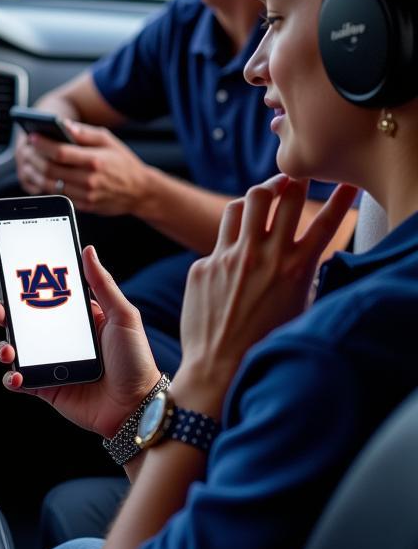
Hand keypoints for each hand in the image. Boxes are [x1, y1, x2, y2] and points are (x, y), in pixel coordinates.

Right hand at [0, 245, 159, 436]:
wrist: (136, 408)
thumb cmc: (136, 360)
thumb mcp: (123, 316)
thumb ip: (103, 284)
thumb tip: (88, 250)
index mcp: (77, 320)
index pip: (46, 298)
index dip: (27, 288)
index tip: (13, 276)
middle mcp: (60, 340)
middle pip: (23, 322)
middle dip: (4, 313)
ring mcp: (51, 364)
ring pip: (15, 350)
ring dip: (3, 346)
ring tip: (9, 349)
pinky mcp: (46, 388)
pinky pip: (19, 381)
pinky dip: (11, 378)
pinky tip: (17, 375)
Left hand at [18, 122, 149, 215]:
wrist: (139, 191)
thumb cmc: (123, 162)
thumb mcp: (108, 141)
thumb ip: (84, 133)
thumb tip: (63, 126)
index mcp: (95, 160)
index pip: (61, 153)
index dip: (43, 145)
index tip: (32, 137)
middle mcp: (89, 179)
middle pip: (51, 170)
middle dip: (34, 158)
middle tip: (27, 150)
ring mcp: (85, 195)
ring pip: (50, 185)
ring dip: (36, 173)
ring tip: (30, 162)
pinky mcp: (83, 206)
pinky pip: (58, 196)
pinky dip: (45, 186)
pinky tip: (41, 176)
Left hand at [173, 175, 357, 414]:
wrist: (219, 369)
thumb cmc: (266, 343)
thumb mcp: (298, 306)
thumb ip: (301, 273)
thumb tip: (303, 250)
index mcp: (296, 268)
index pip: (323, 221)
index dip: (339, 198)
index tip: (345, 183)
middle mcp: (263, 256)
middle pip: (279, 195)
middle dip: (289, 181)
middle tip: (292, 179)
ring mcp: (230, 257)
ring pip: (244, 203)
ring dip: (256, 196)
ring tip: (262, 197)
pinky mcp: (203, 264)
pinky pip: (220, 239)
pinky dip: (231, 239)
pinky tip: (234, 252)